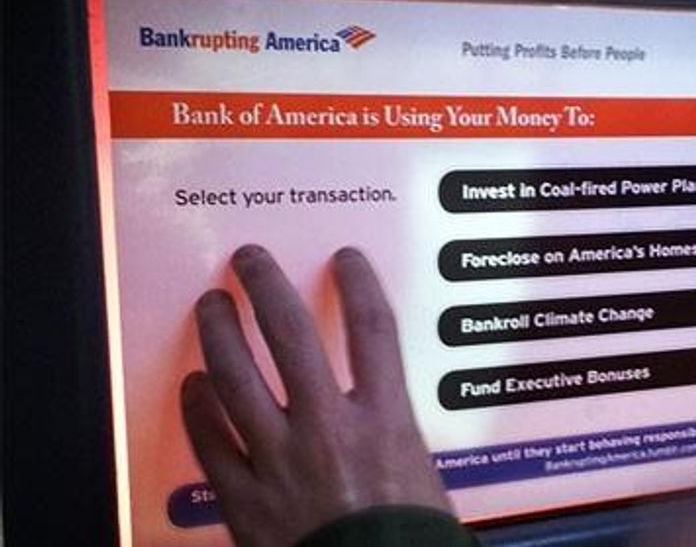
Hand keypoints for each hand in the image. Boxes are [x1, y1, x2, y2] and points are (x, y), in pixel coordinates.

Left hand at [181, 244, 450, 546]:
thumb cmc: (407, 541)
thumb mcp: (419, 472)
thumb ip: (391, 432)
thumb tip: (376, 411)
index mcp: (384, 420)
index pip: (373, 330)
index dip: (358, 284)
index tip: (344, 261)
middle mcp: (329, 427)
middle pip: (292, 335)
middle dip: (267, 287)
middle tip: (250, 260)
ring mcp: (280, 458)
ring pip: (237, 378)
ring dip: (220, 334)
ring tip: (211, 306)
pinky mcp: (245, 496)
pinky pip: (210, 441)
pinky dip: (198, 408)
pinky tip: (193, 385)